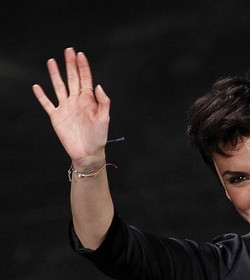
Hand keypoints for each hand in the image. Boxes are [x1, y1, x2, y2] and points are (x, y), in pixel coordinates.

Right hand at [32, 47, 110, 168]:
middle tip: (68, 50)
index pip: (85, 79)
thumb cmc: (99, 137)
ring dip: (55, 74)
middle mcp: (76, 101)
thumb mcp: (105, 119)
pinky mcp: (56, 117)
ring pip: (58, 87)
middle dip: (70, 65)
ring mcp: (65, 108)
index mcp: (89, 100)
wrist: (88, 152)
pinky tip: (37, 86)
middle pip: (72, 78)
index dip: (83, 67)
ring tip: (51, 61)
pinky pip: (47, 104)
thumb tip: (98, 86)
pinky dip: (41, 96)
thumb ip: (104, 102)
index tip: (80, 54)